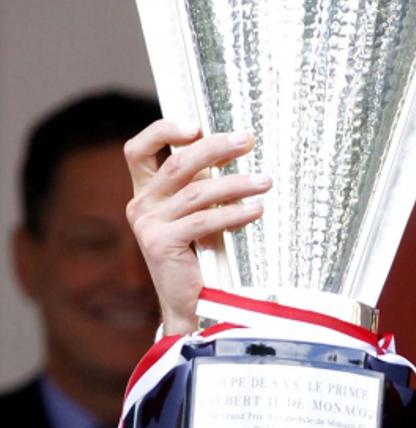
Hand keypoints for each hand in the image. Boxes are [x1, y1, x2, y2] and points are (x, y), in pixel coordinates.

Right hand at [124, 120, 270, 333]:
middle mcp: (141, 204)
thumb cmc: (202, 254)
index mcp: (146, 192)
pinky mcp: (161, 244)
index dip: (163, 131)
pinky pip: (204, 220)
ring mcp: (148, 224)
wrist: (190, 303)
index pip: (138, 149)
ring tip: (266, 181)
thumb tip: (238, 147)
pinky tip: (258, 209)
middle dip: (215, 147)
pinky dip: (235, 213)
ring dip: (236, 183)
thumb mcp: (198, 213)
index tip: (197, 124)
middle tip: (248, 140)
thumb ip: (203, 184)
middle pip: (176, 163)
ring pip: (197, 191)